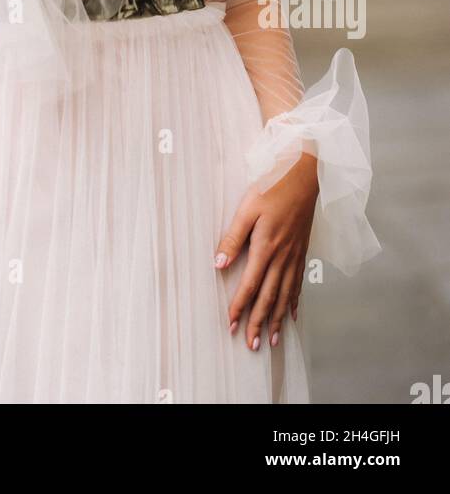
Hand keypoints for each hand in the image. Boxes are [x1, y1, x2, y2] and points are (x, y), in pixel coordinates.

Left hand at [214, 151, 319, 350]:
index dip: (239, 307)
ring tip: (271, 340)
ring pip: (285, 296)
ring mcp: (295, 256)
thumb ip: (233, 237)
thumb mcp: (246, 209)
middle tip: (250, 346)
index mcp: (266, 247)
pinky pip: (299, 284)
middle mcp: (282, 257)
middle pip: (269, 297)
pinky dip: (294, 302)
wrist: (304, 177)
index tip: (231, 326)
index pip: (251, 285)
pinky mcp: (302, 252)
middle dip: (257, 322)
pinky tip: (292, 315)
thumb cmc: (272, 188)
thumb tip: (218, 265)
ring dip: (277, 319)